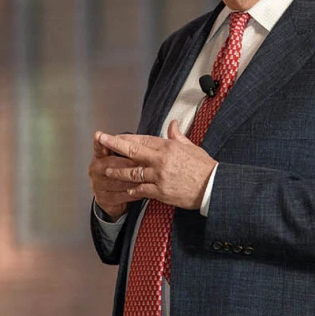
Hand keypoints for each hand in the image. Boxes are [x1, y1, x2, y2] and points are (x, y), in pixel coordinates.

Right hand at [88, 131, 141, 219]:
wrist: (114, 198)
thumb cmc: (120, 173)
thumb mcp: (121, 158)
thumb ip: (124, 147)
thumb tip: (134, 137)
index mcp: (99, 157)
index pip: (98, 147)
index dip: (99, 142)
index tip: (99, 135)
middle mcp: (95, 170)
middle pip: (111, 164)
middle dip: (129, 164)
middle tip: (145, 163)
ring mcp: (98, 185)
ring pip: (118, 181)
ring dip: (134, 180)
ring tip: (148, 178)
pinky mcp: (104, 199)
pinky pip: (121, 195)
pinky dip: (134, 193)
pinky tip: (143, 191)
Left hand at [97, 121, 217, 210]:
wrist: (214, 186)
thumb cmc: (204, 167)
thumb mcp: (192, 147)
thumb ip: (178, 136)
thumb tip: (173, 124)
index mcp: (168, 147)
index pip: (142, 139)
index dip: (126, 138)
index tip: (114, 136)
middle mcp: (161, 160)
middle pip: (132, 151)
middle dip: (114, 144)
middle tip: (100, 139)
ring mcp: (159, 176)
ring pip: (132, 172)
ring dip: (118, 171)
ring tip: (107, 170)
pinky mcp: (161, 191)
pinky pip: (141, 190)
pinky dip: (132, 190)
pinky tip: (126, 191)